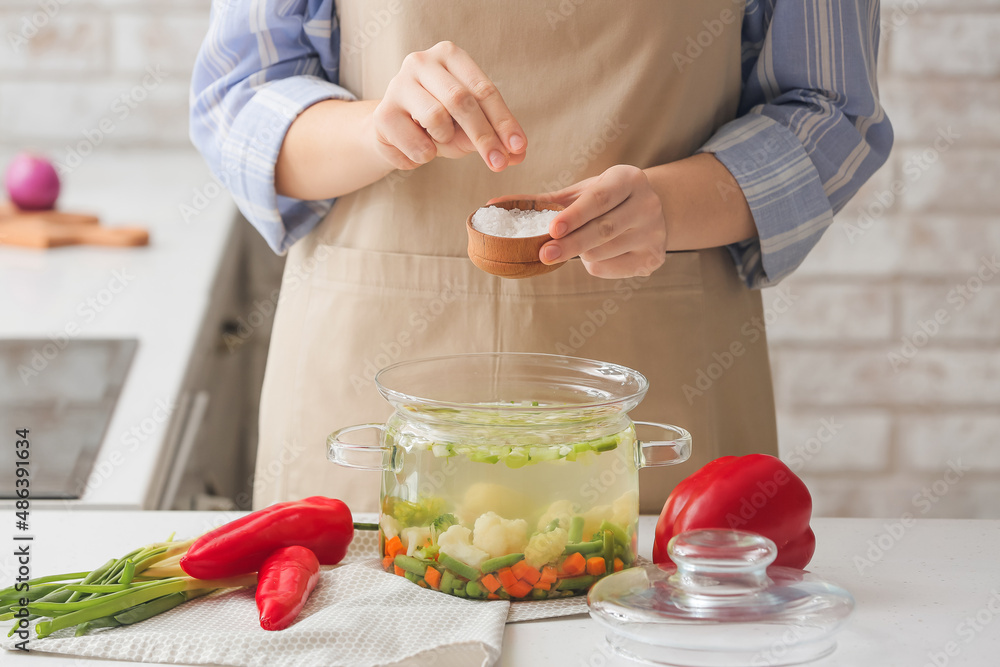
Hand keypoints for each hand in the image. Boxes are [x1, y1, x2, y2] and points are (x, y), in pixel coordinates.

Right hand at [371, 41, 526, 171]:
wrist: (391, 132)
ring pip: (437, 119)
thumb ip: (492, 137)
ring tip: (437, 141)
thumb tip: (517, 155)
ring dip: (445, 141)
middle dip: (484, 136)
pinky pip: (417, 144)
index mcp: (449, 56)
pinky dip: (426, 157)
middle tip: (498, 164)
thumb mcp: (468, 127)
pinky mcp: (383, 113)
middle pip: (461, 100)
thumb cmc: (436, 124)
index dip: (504, 121)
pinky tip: (418, 149)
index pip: (484, 89)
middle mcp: (422, 62)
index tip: (518, 148)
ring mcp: (398, 84)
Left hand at [491, 165, 666, 278]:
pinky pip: (612, 268)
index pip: (599, 199)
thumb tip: (497, 205)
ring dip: (581, 254)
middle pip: (602, 230)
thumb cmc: (607, 199)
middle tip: (544, 254)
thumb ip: (546, 200)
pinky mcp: (654, 258)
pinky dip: (594, 265)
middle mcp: (648, 204)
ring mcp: (654, 233)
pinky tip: (595, 253)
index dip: (574, 215)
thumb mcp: (582, 192)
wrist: (652, 210)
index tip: (551, 228)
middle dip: (570, 244)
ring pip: (604, 252)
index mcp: (629, 179)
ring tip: (576, 245)